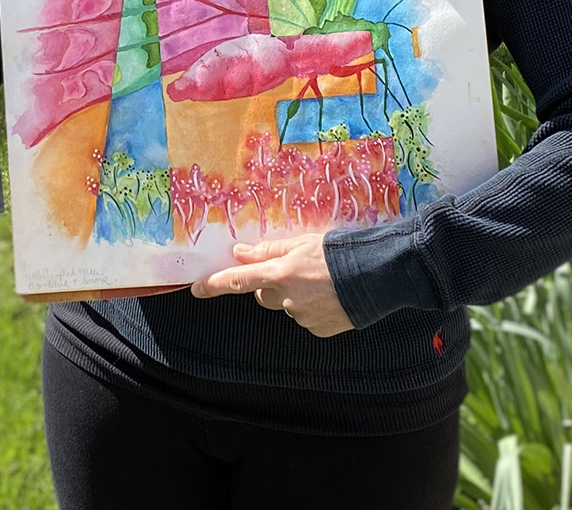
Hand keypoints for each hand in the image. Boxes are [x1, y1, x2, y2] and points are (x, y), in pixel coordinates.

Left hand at [189, 234, 352, 337]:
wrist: (376, 276)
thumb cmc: (337, 252)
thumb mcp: (300, 242)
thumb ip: (267, 250)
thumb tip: (240, 253)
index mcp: (278, 274)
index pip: (237, 280)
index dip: (213, 285)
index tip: (195, 289)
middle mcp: (286, 299)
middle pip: (263, 295)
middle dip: (270, 284)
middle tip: (293, 271)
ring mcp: (303, 317)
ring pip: (286, 306)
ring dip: (294, 295)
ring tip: (321, 282)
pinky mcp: (319, 330)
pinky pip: (306, 319)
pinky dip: (312, 308)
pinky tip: (330, 296)